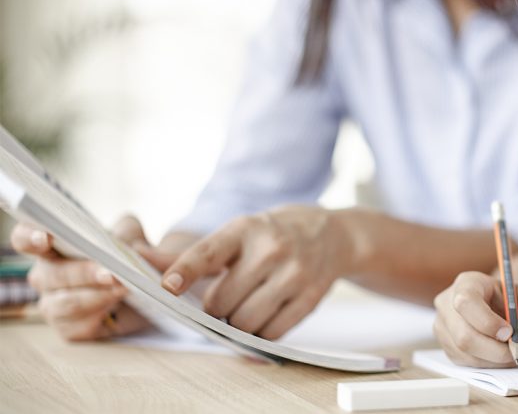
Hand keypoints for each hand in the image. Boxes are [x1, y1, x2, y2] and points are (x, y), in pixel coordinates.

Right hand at [11, 216, 175, 340]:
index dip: (29, 237)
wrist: (144, 293)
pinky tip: (116, 309)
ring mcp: (53, 304)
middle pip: (52, 275)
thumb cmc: (129, 259)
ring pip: (66, 304)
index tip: (45, 238)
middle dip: (83, 273)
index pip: (25, 239)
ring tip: (123, 289)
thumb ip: (134, 239)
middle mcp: (45, 276)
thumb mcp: (135, 240)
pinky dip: (100, 316)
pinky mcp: (68, 329)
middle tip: (111, 273)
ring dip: (97, 296)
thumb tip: (134, 250)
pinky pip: (78, 326)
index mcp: (52, 246)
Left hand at [160, 205, 344, 338]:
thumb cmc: (271, 235)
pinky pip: (273, 332)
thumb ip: (192, 253)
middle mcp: (271, 249)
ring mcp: (294, 274)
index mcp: (245, 230)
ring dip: (238, 323)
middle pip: (222, 302)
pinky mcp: (311, 298)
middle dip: (216, 308)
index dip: (185, 271)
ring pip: (246, 322)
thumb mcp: (237, 232)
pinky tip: (266, 313)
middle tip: (225, 298)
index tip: (167, 286)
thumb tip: (141, 260)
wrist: (330, 234)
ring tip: (246, 305)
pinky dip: (262, 332)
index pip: (208, 252)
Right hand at [432, 271, 517, 367]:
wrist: (507, 309)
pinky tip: (507, 355)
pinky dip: (491, 365)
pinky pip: (467, 363)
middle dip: (497, 350)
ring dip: (497, 360)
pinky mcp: (449, 347)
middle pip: (464, 335)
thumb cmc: (517, 298)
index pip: (466, 302)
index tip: (510, 333)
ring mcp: (444, 327)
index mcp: (467, 283)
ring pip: (465, 353)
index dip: (487, 322)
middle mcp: (448, 304)